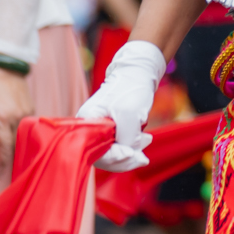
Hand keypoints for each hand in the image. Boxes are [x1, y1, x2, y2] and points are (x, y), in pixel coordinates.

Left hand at [0, 65, 33, 177]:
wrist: (5, 66)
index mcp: (1, 119)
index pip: (4, 147)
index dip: (1, 163)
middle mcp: (17, 118)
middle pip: (14, 145)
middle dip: (6, 155)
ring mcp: (27, 113)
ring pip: (21, 136)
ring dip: (12, 142)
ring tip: (3, 144)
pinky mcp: (32, 108)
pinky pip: (25, 126)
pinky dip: (18, 131)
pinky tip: (11, 129)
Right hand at [76, 40, 164, 170]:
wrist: (137, 74)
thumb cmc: (131, 90)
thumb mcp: (129, 115)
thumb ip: (126, 138)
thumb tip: (128, 155)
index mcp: (86, 123)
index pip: (95, 152)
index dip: (114, 158)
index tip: (130, 154)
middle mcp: (89, 129)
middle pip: (103, 158)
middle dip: (125, 160)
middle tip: (143, 156)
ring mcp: (99, 130)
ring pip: (112, 155)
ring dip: (131, 155)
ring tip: (147, 141)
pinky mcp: (110, 131)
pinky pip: (118, 148)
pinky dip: (132, 148)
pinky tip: (145, 141)